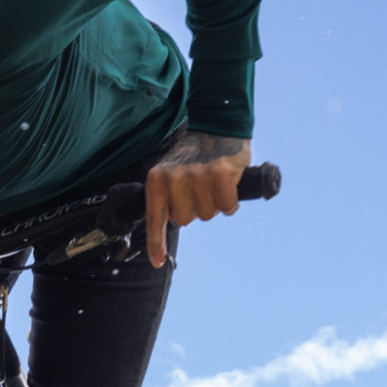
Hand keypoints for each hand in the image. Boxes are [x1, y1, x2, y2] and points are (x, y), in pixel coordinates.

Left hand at [143, 132, 249, 267]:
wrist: (217, 125)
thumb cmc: (195, 155)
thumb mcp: (171, 172)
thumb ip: (168, 196)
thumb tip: (174, 223)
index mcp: (157, 180)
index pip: (155, 219)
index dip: (156, 244)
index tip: (158, 261)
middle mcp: (173, 179)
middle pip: (186, 220)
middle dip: (197, 210)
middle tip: (201, 189)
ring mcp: (197, 176)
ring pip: (208, 214)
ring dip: (215, 204)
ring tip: (214, 183)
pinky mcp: (220, 174)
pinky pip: (227, 206)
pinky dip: (231, 201)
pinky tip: (229, 186)